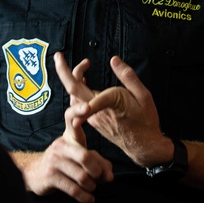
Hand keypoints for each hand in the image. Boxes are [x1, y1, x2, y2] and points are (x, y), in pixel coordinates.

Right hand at [19, 59, 112, 202]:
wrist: (34, 174)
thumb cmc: (62, 163)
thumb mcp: (79, 157)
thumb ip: (98, 162)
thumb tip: (110, 176)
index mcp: (68, 136)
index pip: (70, 117)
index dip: (78, 110)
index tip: (88, 106)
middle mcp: (60, 146)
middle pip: (85, 156)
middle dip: (97, 170)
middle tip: (100, 177)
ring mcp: (54, 161)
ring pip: (81, 176)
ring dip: (91, 185)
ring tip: (91, 187)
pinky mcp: (50, 176)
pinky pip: (73, 189)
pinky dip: (85, 197)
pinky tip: (89, 199)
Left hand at [54, 53, 172, 167]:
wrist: (143, 146)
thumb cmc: (145, 121)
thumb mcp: (143, 96)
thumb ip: (128, 76)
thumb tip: (114, 60)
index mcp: (109, 102)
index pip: (84, 87)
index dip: (77, 72)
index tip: (77, 61)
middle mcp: (97, 111)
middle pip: (73, 90)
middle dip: (63, 71)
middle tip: (58, 56)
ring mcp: (93, 118)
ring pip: (75, 97)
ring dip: (73, 80)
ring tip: (84, 66)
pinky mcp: (94, 121)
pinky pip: (80, 104)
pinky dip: (79, 90)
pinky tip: (85, 82)